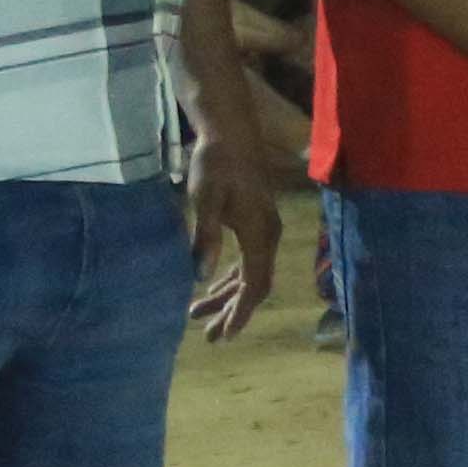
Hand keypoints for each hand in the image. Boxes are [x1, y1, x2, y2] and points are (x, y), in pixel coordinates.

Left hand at [184, 141, 279, 338]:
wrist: (230, 131)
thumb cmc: (216, 162)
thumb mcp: (205, 200)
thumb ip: (206, 237)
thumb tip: (200, 276)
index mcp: (260, 234)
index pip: (254, 285)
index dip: (240, 312)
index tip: (225, 335)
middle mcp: (269, 236)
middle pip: (255, 285)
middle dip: (232, 311)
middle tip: (208, 335)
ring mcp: (265, 229)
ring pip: (250, 274)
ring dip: (227, 295)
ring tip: (198, 312)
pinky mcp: (256, 222)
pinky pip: (248, 259)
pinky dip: (231, 277)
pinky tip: (212, 284)